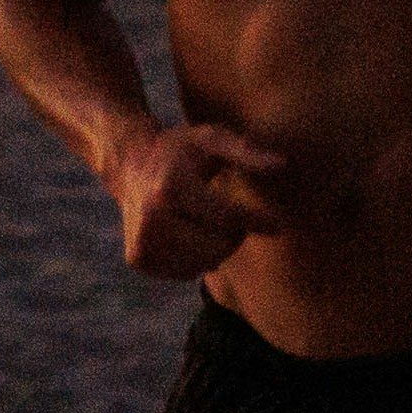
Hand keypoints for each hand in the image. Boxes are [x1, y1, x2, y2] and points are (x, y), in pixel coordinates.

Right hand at [114, 121, 292, 278]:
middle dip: (234, 234)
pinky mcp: (138, 259)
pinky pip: (187, 273)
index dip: (256, 222)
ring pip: (205, 264)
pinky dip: (196, 258)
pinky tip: (187, 233)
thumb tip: (282, 165)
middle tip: (229, 215)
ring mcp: (142, 242)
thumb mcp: (212, 139)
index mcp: (171, 187)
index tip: (277, 226)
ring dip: (216, 248)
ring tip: (206, 221)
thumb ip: (246, 151)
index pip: (226, 217)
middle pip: (218, 247)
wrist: (130, 164)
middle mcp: (151, 218)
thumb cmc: (181, 151)